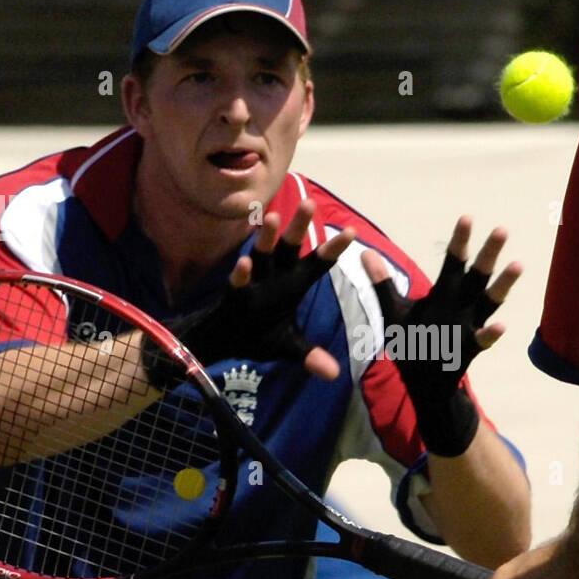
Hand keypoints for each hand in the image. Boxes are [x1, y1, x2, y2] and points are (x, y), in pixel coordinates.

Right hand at [143, 200, 354, 387]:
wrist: (225, 342)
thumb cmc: (258, 336)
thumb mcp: (289, 347)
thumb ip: (311, 356)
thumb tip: (335, 374)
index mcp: (292, 284)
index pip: (317, 264)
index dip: (333, 249)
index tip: (353, 232)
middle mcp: (275, 277)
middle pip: (289, 247)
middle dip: (298, 227)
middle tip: (309, 204)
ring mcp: (254, 283)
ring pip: (262, 255)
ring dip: (267, 238)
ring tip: (273, 217)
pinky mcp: (234, 295)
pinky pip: (238, 282)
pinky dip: (241, 274)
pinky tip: (243, 264)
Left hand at [361, 217, 520, 455]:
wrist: (423, 383)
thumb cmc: (412, 343)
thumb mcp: (394, 312)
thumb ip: (383, 283)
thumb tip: (365, 253)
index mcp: (444, 294)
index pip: (453, 263)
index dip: (459, 241)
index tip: (467, 217)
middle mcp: (460, 306)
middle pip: (477, 275)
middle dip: (489, 254)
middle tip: (502, 230)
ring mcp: (467, 327)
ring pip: (488, 303)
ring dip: (502, 285)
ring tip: (517, 265)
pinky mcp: (467, 350)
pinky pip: (482, 341)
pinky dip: (490, 334)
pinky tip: (501, 326)